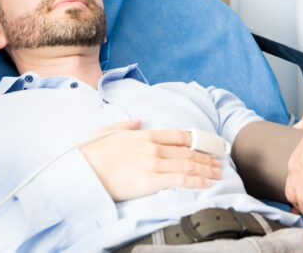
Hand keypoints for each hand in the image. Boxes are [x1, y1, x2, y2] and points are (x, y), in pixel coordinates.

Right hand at [79, 119, 222, 201]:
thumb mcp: (109, 131)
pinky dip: (197, 180)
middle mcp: (153, 147)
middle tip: (218, 161)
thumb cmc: (93, 153)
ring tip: (217, 173)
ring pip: (188, 164)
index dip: (195, 141)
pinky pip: (180, 179)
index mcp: (144, 134)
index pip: (178, 135)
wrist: (84, 170)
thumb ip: (127, 124)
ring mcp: (153, 163)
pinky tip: (206, 183)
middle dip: (206, 156)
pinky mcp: (152, 180)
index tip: (205, 145)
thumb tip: (138, 120)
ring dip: (206, 169)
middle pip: (187, 151)